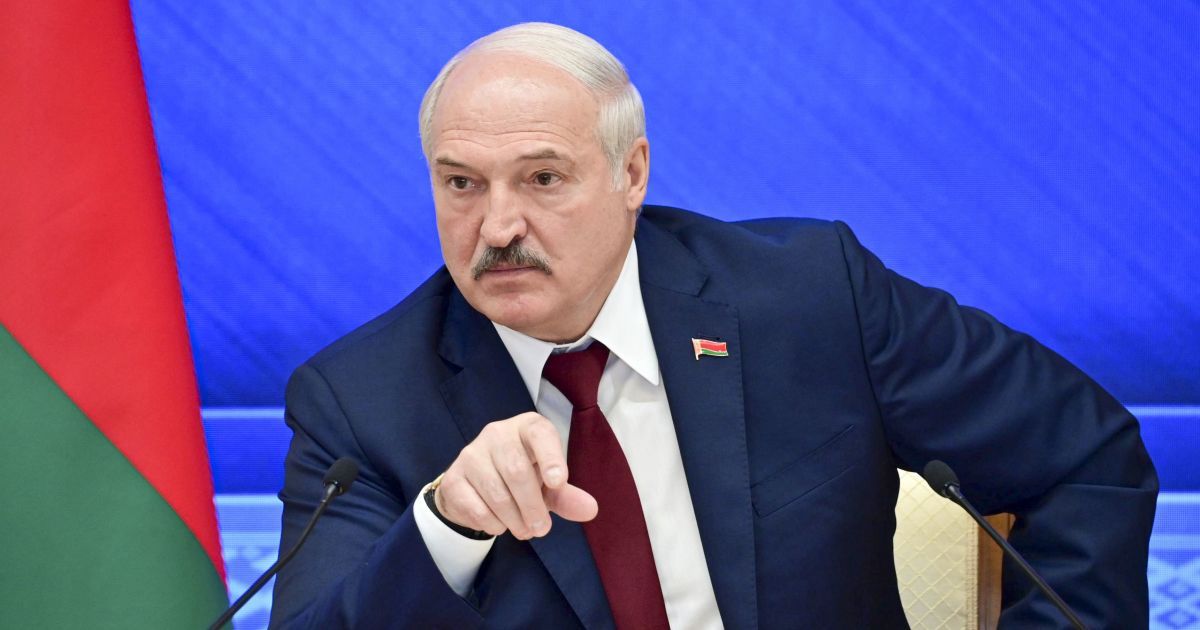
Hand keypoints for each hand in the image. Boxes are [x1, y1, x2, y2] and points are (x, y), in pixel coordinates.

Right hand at [434, 412, 597, 538]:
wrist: (476, 487)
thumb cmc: (522, 478)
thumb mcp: (547, 485)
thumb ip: (567, 496)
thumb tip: (591, 510)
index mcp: (526, 427)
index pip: (539, 434)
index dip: (550, 457)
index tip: (559, 482)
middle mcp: (497, 433)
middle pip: (516, 471)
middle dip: (532, 506)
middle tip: (541, 529)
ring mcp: (471, 454)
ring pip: (496, 493)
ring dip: (515, 520)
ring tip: (525, 531)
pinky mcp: (454, 478)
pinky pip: (477, 507)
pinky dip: (494, 524)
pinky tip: (500, 524)